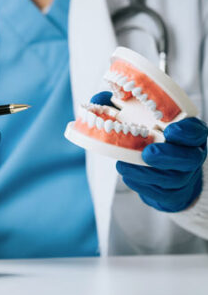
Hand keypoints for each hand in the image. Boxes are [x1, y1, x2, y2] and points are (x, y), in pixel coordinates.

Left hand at [91, 92, 207, 211]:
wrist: (163, 174)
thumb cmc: (151, 141)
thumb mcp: (142, 122)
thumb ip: (122, 107)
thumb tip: (99, 98)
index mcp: (188, 136)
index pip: (196, 132)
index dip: (187, 131)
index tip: (171, 128)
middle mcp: (190, 156)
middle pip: (188, 159)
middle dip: (168, 156)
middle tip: (148, 152)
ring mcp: (183, 178)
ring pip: (170, 179)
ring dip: (145, 173)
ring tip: (124, 165)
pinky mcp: (171, 196)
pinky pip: (158, 193)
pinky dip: (140, 184)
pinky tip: (128, 176)